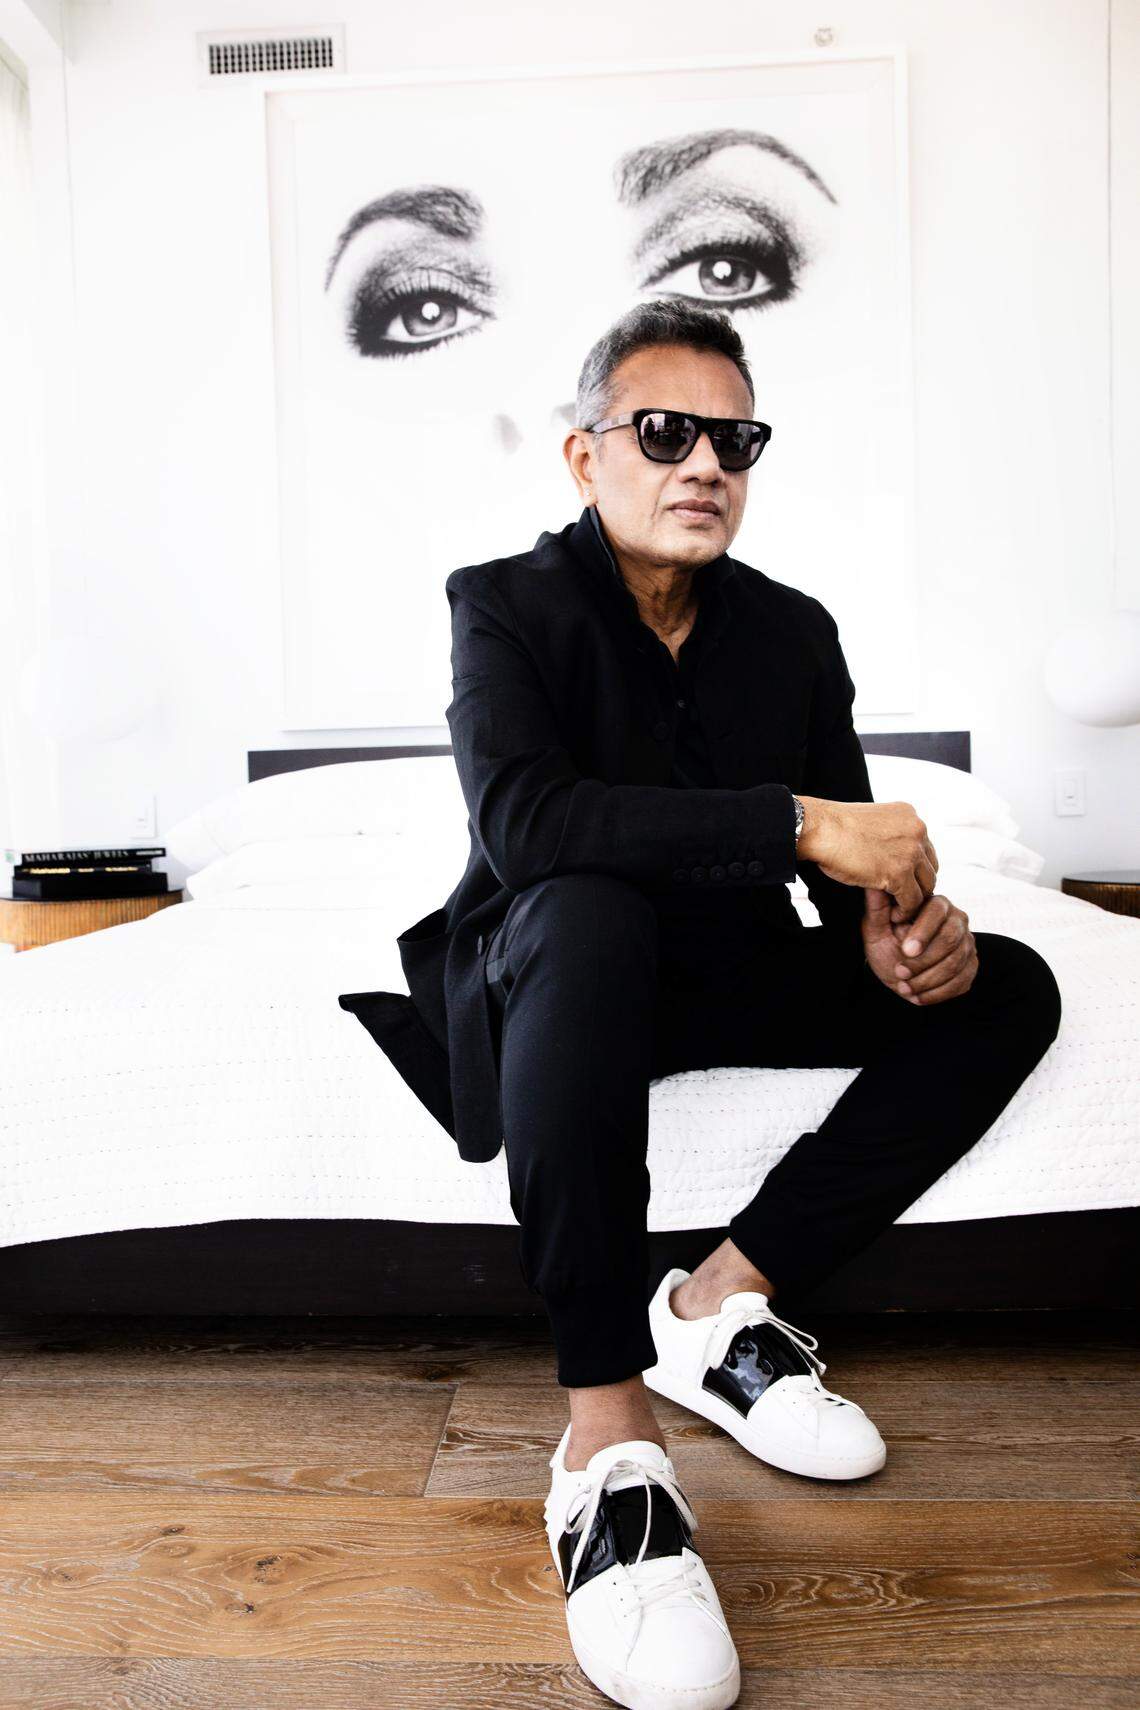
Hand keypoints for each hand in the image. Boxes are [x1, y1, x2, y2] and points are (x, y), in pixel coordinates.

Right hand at [802, 797, 938, 915]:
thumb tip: (892, 855)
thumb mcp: (871, 821)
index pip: (925, 849)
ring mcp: (910, 852)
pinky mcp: (899, 873)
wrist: (819, 829)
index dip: (914, 868)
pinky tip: (893, 914)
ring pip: (927, 886)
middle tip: (902, 897)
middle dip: (918, 884)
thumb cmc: (834, 827)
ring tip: (898, 908)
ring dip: (913, 900)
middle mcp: (917, 831)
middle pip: (930, 867)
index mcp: (910, 815)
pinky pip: (913, 900)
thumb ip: (889, 835)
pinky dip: (905, 911)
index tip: (902, 880)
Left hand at [861, 888, 978, 1005]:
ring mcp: (967, 944)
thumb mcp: (876, 928)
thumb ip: (877, 908)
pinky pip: (962, 982)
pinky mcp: (971, 966)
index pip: (937, 911)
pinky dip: (937, 993)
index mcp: (936, 904)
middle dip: (924, 961)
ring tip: (903, 987)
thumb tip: (874, 884)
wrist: (897, 971)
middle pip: (950, 939)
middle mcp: (957, 920)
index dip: (923, 932)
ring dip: (927, 980)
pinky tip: (917, 997)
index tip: (905, 950)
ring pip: (956, 963)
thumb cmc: (886, 944)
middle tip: (900, 973)